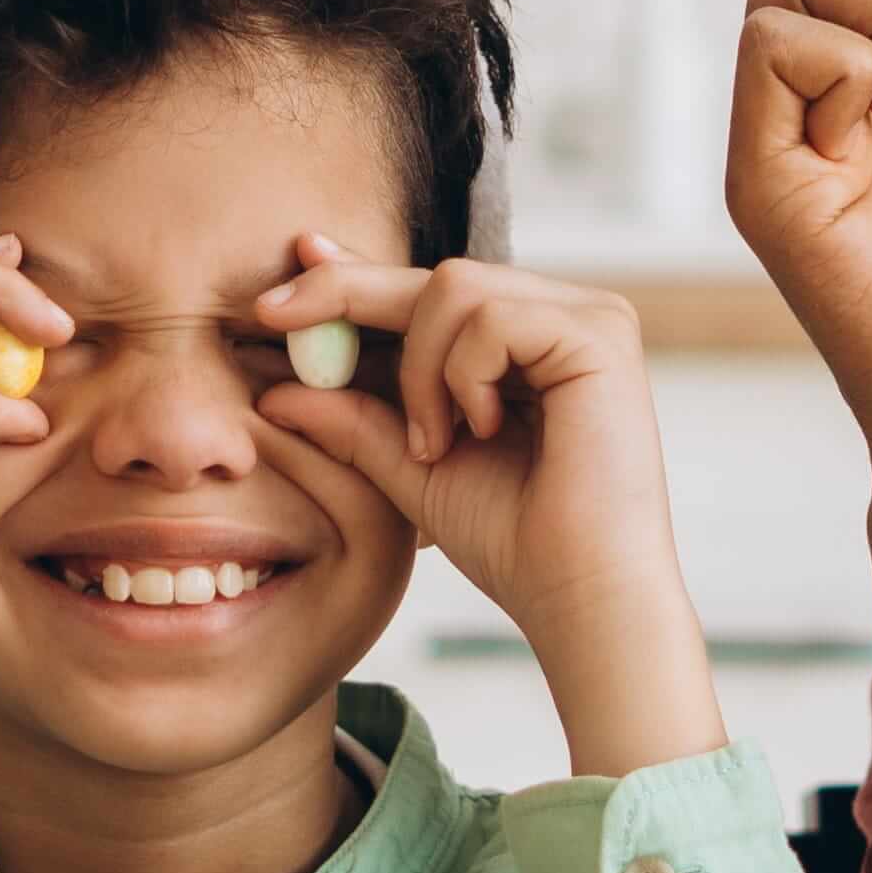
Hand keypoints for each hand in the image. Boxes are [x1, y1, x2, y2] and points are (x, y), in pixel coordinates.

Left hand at [249, 239, 688, 639]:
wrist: (578, 596)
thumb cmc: (511, 541)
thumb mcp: (411, 469)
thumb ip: (354, 421)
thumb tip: (272, 390)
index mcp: (526, 342)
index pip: (429, 291)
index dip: (354, 278)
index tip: (284, 279)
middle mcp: (563, 315)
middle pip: (436, 275)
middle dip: (348, 295)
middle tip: (272, 313)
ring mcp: (587, 318)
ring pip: (454, 287)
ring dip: (419, 369)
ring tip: (434, 441)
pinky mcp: (600, 335)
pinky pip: (491, 318)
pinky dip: (462, 377)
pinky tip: (480, 431)